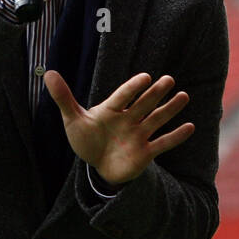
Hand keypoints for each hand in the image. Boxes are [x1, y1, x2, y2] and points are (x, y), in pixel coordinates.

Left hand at [44, 70, 193, 185]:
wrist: (97, 166)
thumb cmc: (86, 139)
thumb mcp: (72, 119)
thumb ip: (63, 98)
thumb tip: (48, 72)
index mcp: (110, 110)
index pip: (123, 96)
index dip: (133, 88)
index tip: (145, 77)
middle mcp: (128, 120)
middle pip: (143, 104)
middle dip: (155, 94)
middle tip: (168, 79)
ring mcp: (138, 135)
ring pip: (156, 120)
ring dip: (169, 109)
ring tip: (183, 96)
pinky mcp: (145, 152)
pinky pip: (162, 143)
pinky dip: (175, 136)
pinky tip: (190, 127)